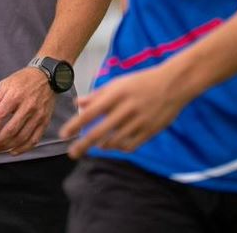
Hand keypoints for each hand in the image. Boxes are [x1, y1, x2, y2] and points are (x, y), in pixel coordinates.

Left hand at [0, 67, 56, 155]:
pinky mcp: (45, 121)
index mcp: (15, 96)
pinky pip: (34, 139)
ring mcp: (37, 116)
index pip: (1, 115)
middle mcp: (27, 107)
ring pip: (22, 137)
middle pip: (11, 129)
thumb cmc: (24, 80)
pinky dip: (23, 148)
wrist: (48, 77)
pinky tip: (13, 151)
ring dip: (8, 146)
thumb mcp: (7, 83)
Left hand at [60, 65, 190, 158]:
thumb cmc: (141, 82)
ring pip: (114, 142)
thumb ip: (97, 95)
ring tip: (96, 145)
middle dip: (83, 145)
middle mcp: (126, 109)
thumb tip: (78, 103)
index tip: (63, 134)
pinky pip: (130, 146)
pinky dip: (119, 148)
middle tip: (72, 153)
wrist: (173, 84)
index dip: (75, 125)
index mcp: (116, 95)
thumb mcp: (118, 83)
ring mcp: (138, 122)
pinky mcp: (150, 131)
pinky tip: (113, 145)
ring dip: (101, 146)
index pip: (90, 113)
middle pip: (99, 132)